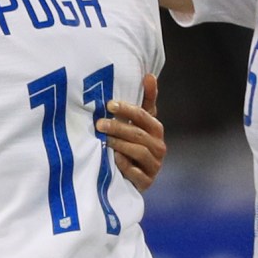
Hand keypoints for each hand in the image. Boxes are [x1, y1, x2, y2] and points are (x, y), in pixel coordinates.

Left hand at [97, 73, 166, 190]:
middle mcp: (159, 147)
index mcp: (156, 130)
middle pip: (139, 134)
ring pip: (138, 151)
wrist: (132, 178)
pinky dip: (124, 166)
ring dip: (119, 144)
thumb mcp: (139, 123)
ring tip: (102, 140)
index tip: (109, 104)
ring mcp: (154, 166)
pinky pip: (136, 173)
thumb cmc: (133, 144)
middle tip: (99, 124)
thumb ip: (145, 102)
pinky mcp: (146, 182)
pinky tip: (112, 160)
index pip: (145, 116)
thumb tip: (149, 75)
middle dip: (118, 127)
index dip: (128, 109)